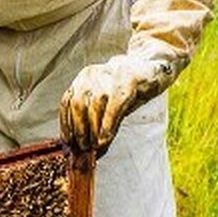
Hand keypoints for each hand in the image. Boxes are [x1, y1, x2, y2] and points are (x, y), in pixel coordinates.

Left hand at [59, 55, 176, 154]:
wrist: (152, 68)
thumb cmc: (127, 90)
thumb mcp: (106, 102)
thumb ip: (94, 119)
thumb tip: (84, 147)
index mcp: (84, 78)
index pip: (67, 102)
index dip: (65, 124)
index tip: (68, 141)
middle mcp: (93, 75)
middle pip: (78, 104)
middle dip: (79, 129)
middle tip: (83, 148)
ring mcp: (110, 76)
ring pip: (94, 106)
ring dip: (93, 130)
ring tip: (95, 146)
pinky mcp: (127, 81)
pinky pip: (114, 107)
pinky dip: (107, 126)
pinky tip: (104, 140)